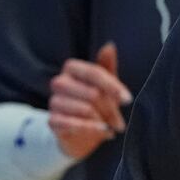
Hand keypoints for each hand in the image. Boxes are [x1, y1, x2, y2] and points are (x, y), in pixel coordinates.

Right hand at [48, 42, 131, 159]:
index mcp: (72, 69)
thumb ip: (106, 66)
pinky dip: (90, 129)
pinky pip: (71, 124)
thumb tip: (110, 45)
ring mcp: (54, 102)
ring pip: (84, 109)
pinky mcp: (52, 121)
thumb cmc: (95, 104)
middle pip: (92, 93)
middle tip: (120, 123)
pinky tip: (101, 133)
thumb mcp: (104, 85)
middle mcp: (59, 82)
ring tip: (110, 128)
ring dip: (102, 121)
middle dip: (110, 110)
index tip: (128, 100)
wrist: (79, 135)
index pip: (94, 72)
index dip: (113, 86)